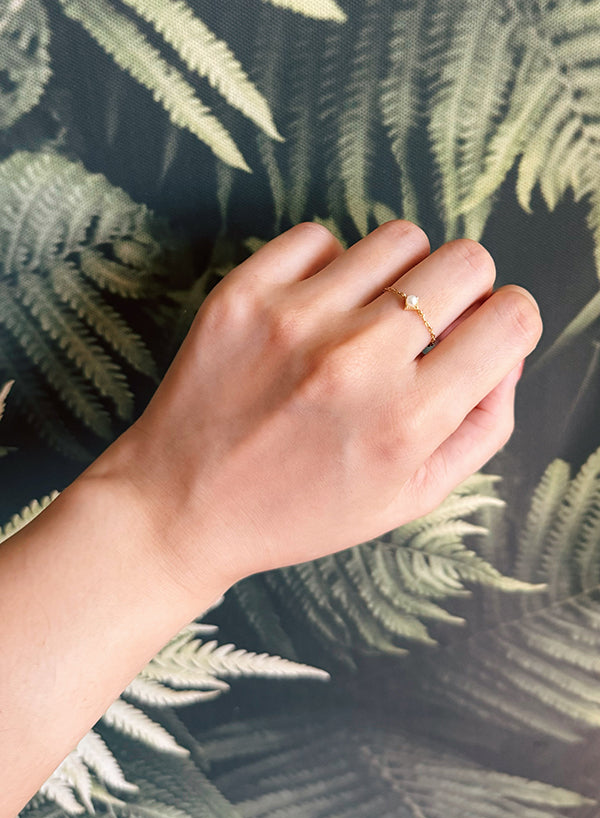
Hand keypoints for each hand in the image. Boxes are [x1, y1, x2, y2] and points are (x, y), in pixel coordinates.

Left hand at [85, 220, 541, 600]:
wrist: (182, 508)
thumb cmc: (299, 511)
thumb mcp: (408, 498)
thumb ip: (481, 427)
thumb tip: (509, 352)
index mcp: (408, 421)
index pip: (510, 318)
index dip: (507, 323)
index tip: (482, 335)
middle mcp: (358, 362)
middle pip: (465, 261)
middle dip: (462, 292)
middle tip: (425, 329)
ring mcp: (297, 319)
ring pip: (400, 238)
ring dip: (398, 276)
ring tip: (366, 320)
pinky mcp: (243, 294)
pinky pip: (321, 237)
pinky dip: (328, 268)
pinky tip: (313, 313)